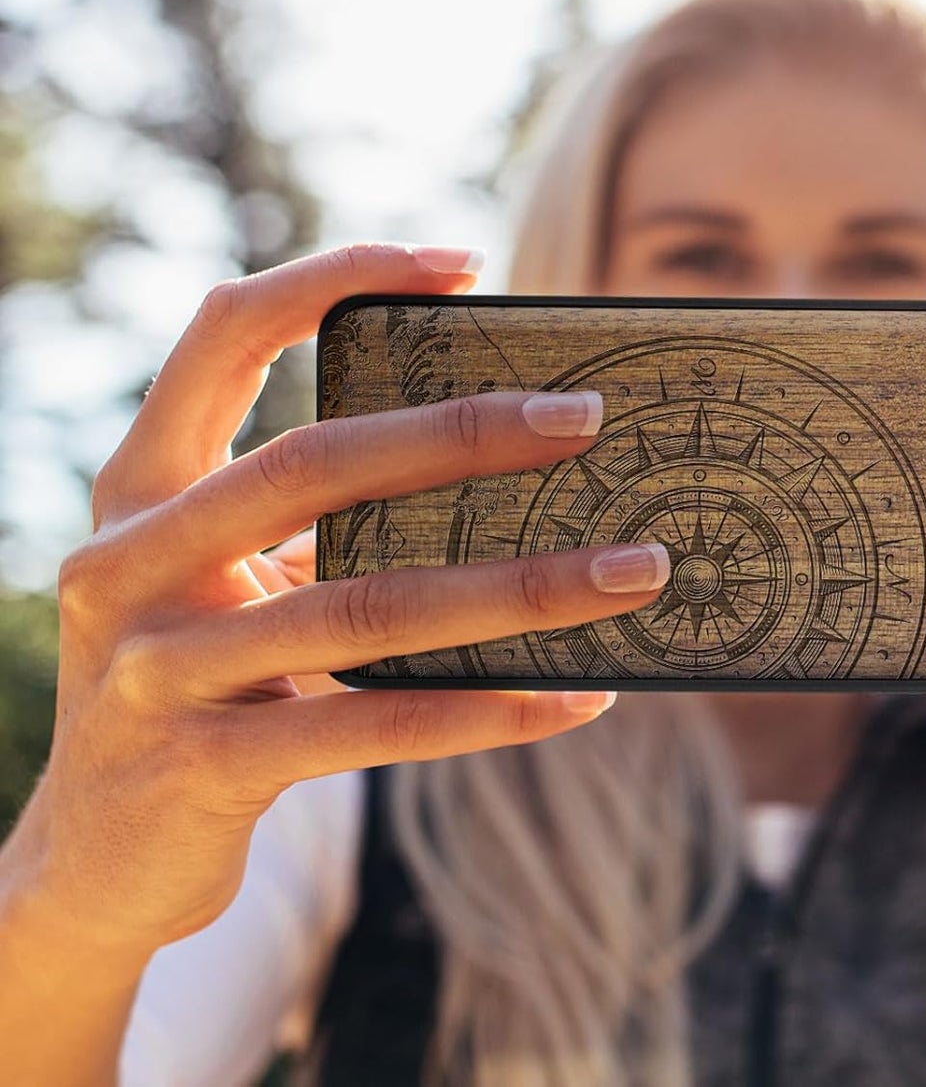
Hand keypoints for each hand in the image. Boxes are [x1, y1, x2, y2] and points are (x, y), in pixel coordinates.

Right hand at [10, 243, 671, 961]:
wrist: (94, 860)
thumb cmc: (200, 681)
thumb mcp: (231, 581)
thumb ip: (320, 522)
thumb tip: (511, 467)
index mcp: (142, 487)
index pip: (224, 333)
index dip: (337, 277)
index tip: (465, 263)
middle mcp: (130, 562)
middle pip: (312, 462)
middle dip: (460, 432)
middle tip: (585, 417)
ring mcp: (157, 669)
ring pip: (366, 606)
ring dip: (520, 586)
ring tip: (633, 570)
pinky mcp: (202, 769)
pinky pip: (375, 725)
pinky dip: (489, 709)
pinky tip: (578, 696)